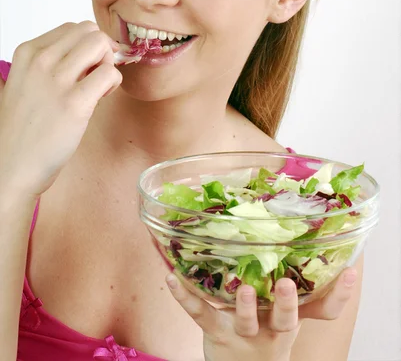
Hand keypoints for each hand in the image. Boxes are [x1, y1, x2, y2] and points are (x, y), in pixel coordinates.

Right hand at [0, 21, 121, 199]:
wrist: (11, 166)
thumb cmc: (23, 129)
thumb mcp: (26, 83)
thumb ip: (52, 64)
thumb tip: (91, 54)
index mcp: (27, 52)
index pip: (73, 28)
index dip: (87, 46)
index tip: (86, 67)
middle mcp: (40, 61)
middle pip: (90, 31)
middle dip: (101, 50)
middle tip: (96, 75)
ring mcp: (57, 80)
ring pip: (101, 44)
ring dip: (108, 64)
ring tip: (98, 86)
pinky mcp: (75, 103)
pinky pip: (110, 73)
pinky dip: (113, 83)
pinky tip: (101, 98)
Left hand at [166, 267, 356, 360]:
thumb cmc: (262, 330)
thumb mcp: (280, 312)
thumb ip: (287, 281)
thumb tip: (296, 233)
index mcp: (290, 318)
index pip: (323, 310)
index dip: (339, 295)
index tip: (349, 273)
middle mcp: (271, 329)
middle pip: (285, 320)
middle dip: (287, 303)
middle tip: (286, 284)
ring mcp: (243, 334)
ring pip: (245, 321)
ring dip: (244, 305)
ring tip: (243, 288)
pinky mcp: (216, 334)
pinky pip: (200, 314)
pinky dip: (184, 296)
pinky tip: (171, 278)